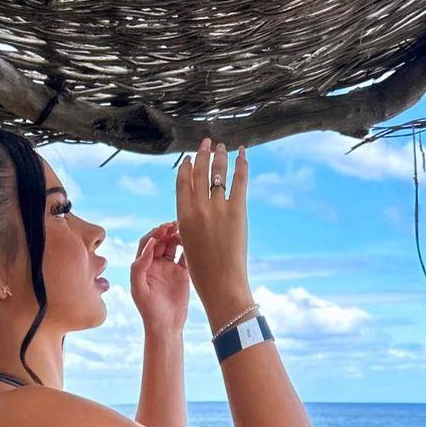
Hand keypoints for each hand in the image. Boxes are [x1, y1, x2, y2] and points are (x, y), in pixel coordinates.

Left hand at [129, 220, 189, 332]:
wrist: (166, 327)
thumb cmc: (149, 311)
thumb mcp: (139, 289)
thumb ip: (140, 266)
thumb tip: (150, 244)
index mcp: (143, 266)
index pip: (147, 243)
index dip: (154, 233)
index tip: (163, 229)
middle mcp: (155, 264)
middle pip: (161, 240)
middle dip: (167, 231)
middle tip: (176, 225)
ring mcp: (169, 268)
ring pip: (174, 245)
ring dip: (178, 236)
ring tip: (185, 232)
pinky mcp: (182, 274)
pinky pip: (186, 256)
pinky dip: (190, 248)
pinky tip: (194, 243)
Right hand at [176, 138, 250, 314]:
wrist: (221, 283)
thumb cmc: (203, 270)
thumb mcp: (187, 243)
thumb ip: (189, 223)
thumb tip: (194, 210)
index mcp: (182, 217)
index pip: (182, 183)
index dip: (187, 167)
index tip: (191, 158)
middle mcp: (198, 209)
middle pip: (200, 173)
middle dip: (204, 154)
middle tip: (208, 143)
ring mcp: (218, 209)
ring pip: (218, 173)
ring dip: (221, 156)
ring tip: (223, 147)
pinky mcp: (237, 211)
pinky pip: (239, 181)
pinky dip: (242, 164)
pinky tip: (243, 154)